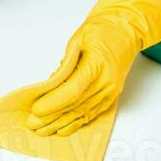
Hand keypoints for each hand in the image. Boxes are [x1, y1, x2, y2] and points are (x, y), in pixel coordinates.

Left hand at [21, 0, 160, 136]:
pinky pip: (92, 112)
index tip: (37, 110)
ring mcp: (111, 91)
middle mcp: (107, 82)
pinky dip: (77, 122)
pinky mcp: (111, 95)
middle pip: (76, 105)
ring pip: (83, 112)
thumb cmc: (102, 30)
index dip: (54, 102)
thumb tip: (51, 83)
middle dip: (53, 117)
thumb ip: (65, 64)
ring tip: (44, 130)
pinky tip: (64, 128)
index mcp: (98, 65)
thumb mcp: (78, 39)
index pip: (73, 90)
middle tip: (34, 124)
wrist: (126, 30)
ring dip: (62, 123)